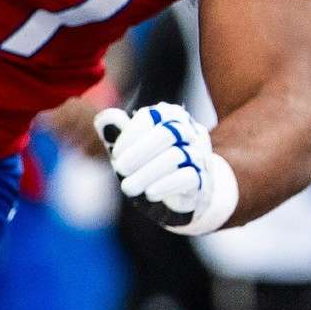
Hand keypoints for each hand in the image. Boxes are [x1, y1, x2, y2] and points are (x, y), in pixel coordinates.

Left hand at [94, 103, 237, 234]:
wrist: (184, 191)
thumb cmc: (152, 163)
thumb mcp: (132, 146)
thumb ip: (118, 132)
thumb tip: (105, 119)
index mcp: (170, 116)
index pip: (150, 117)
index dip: (129, 136)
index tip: (116, 155)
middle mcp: (188, 131)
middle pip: (167, 134)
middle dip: (139, 153)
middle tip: (120, 169)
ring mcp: (199, 154)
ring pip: (176, 156)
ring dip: (147, 173)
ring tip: (128, 187)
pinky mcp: (204, 178)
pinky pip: (188, 178)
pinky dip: (166, 185)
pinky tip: (150, 193)